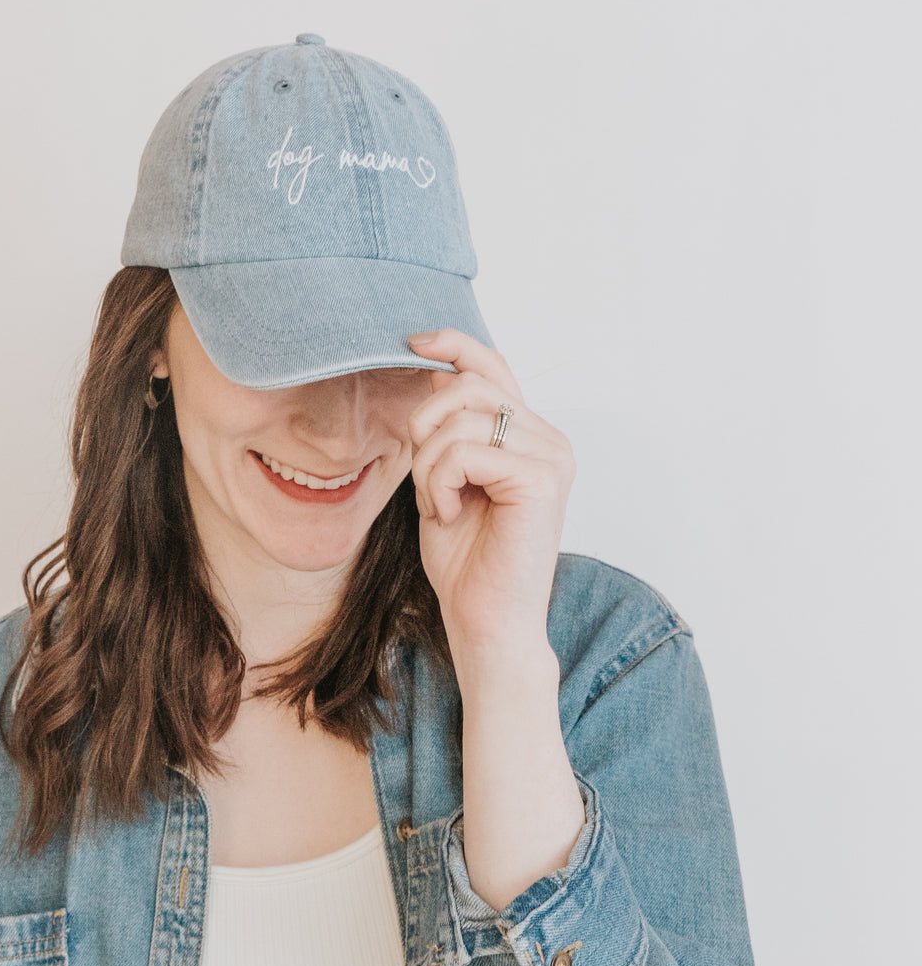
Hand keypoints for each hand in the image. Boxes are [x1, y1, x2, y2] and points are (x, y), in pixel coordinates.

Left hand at [406, 328, 575, 654]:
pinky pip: (465, 452)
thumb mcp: (445, 479)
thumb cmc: (467, 560)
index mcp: (529, 436)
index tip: (414, 343)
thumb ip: (448, 431)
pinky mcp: (542, 479)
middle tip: (424, 480)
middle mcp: (549, 439)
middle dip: (425, 427)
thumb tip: (434, 373)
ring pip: (462, 420)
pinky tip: (447, 515)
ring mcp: (551, 457)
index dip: (454, 344)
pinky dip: (439, 484)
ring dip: (428, 465)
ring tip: (438, 504)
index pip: (494, 367)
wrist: (485, 621)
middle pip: (470, 386)